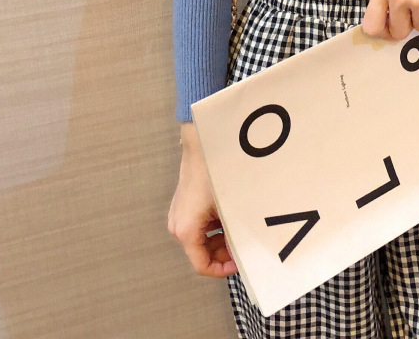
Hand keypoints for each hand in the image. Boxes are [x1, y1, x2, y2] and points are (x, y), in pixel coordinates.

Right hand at [167, 127, 237, 277]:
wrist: (202, 148)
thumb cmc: (213, 177)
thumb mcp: (226, 210)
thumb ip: (232, 236)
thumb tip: (238, 253)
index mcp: (185, 231)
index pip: (201, 265)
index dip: (221, 269)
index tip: (238, 263)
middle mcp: (177, 227)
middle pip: (200, 253)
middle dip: (222, 254)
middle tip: (241, 246)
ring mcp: (178, 216)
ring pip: (200, 240)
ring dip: (218, 241)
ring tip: (237, 231)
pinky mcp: (182, 206)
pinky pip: (197, 226)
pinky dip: (212, 229)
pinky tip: (227, 219)